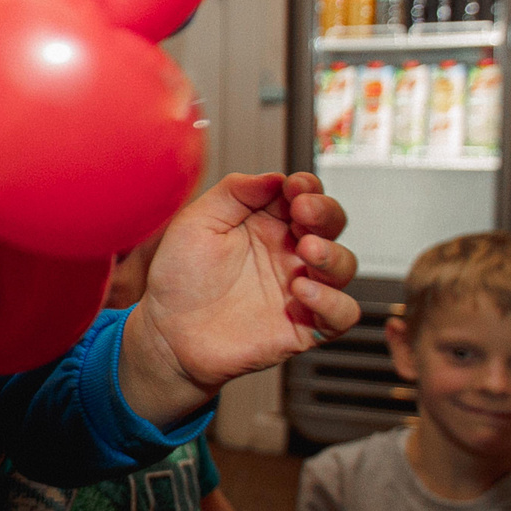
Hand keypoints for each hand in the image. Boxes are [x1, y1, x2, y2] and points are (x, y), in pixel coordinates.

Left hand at [123, 171, 359, 421]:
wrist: (167, 333)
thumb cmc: (180, 278)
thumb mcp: (197, 222)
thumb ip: (233, 193)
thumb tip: (273, 176)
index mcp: (267, 223)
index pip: (305, 196)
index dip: (307, 187)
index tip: (296, 185)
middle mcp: (288, 253)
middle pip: (331, 224)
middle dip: (325, 212)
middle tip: (304, 211)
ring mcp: (299, 288)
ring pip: (342, 265)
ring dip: (331, 254)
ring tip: (306, 251)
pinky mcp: (304, 325)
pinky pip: (341, 313)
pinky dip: (332, 301)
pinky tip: (302, 290)